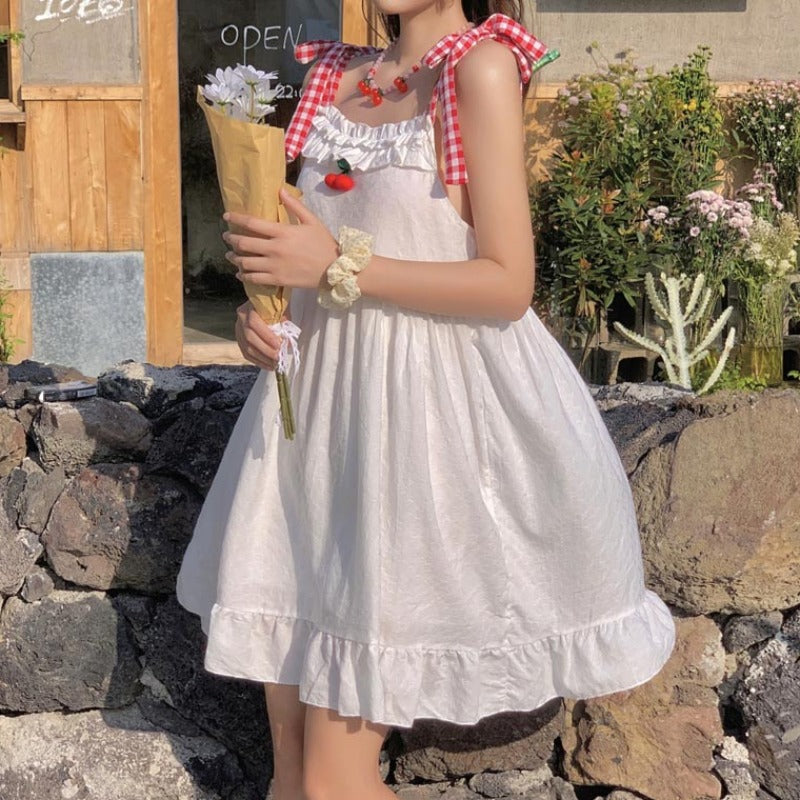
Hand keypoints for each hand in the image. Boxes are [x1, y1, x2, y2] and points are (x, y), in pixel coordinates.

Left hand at [223, 188, 338, 289]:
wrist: (334, 270)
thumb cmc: (324, 244)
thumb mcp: (312, 221)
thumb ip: (295, 206)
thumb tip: (280, 190)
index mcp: (282, 232)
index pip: (252, 223)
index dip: (236, 218)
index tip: (226, 216)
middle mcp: (275, 249)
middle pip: (244, 243)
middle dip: (231, 239)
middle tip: (226, 237)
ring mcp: (274, 266)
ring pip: (245, 262)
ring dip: (234, 258)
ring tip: (230, 256)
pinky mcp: (277, 280)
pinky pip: (254, 278)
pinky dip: (243, 275)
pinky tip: (240, 273)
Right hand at [235, 300, 289, 370]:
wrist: (264, 303)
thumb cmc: (274, 305)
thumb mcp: (280, 309)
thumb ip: (284, 322)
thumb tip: (287, 341)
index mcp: (249, 308)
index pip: (253, 323)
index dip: (266, 335)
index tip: (278, 344)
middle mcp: (240, 320)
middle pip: (249, 338)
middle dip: (265, 350)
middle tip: (278, 356)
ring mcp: (238, 331)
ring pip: (247, 349)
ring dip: (263, 358)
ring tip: (275, 363)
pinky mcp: (240, 341)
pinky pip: (247, 354)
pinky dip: (259, 361)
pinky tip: (269, 365)